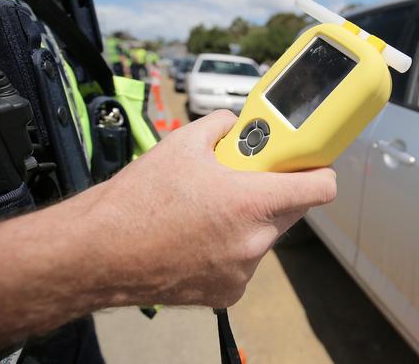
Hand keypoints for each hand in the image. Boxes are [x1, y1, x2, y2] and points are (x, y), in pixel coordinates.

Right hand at [94, 109, 336, 307]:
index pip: (320, 189)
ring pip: (264, 237)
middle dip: (274, 194)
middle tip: (245, 182)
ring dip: (249, 223)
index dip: (320, 173)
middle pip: (290, 212)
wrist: (98, 253)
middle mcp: (254, 242)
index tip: (311, 166)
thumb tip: (235, 124)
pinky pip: (243, 263)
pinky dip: (230, 250)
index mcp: (251, 202)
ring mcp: (242, 272)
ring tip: (209, 213)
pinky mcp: (227, 293)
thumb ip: (221, 126)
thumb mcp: (182, 143)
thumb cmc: (138, 200)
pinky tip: (199, 239)